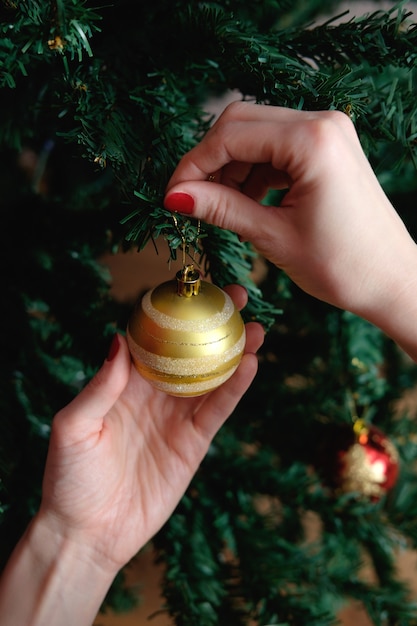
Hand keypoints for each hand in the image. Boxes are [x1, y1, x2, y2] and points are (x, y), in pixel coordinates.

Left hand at [39, 284, 262, 573]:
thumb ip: (100, 385)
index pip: (153, 336)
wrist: (89, 532)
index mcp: (124, 382)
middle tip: (237, 297)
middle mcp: (154, 394)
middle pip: (190, 350)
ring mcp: (176, 417)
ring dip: (235, 351)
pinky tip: (251, 364)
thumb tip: (118, 338)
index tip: (193, 287)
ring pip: (212, 376)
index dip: (174, 310)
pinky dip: (235, 388)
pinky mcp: (193, 443)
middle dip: (213, 323)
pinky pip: (217, 410)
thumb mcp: (74, 426)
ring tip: (256, 327)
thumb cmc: (69, 478)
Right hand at [164, 101, 416, 358]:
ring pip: (257, 134)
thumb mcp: (273, 236)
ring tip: (219, 207)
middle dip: (209, 161)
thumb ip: (221, 208)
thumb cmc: (343, 266)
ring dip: (231, 167)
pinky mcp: (329, 147)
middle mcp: (323, 123)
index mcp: (313, 141)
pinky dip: (254, 171)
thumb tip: (175, 196)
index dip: (193, 165)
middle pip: (241, 123)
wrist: (391, 280)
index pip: (231, 136)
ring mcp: (329, 132)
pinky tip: (244, 200)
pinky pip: (277, 147)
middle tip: (190, 199)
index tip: (172, 196)